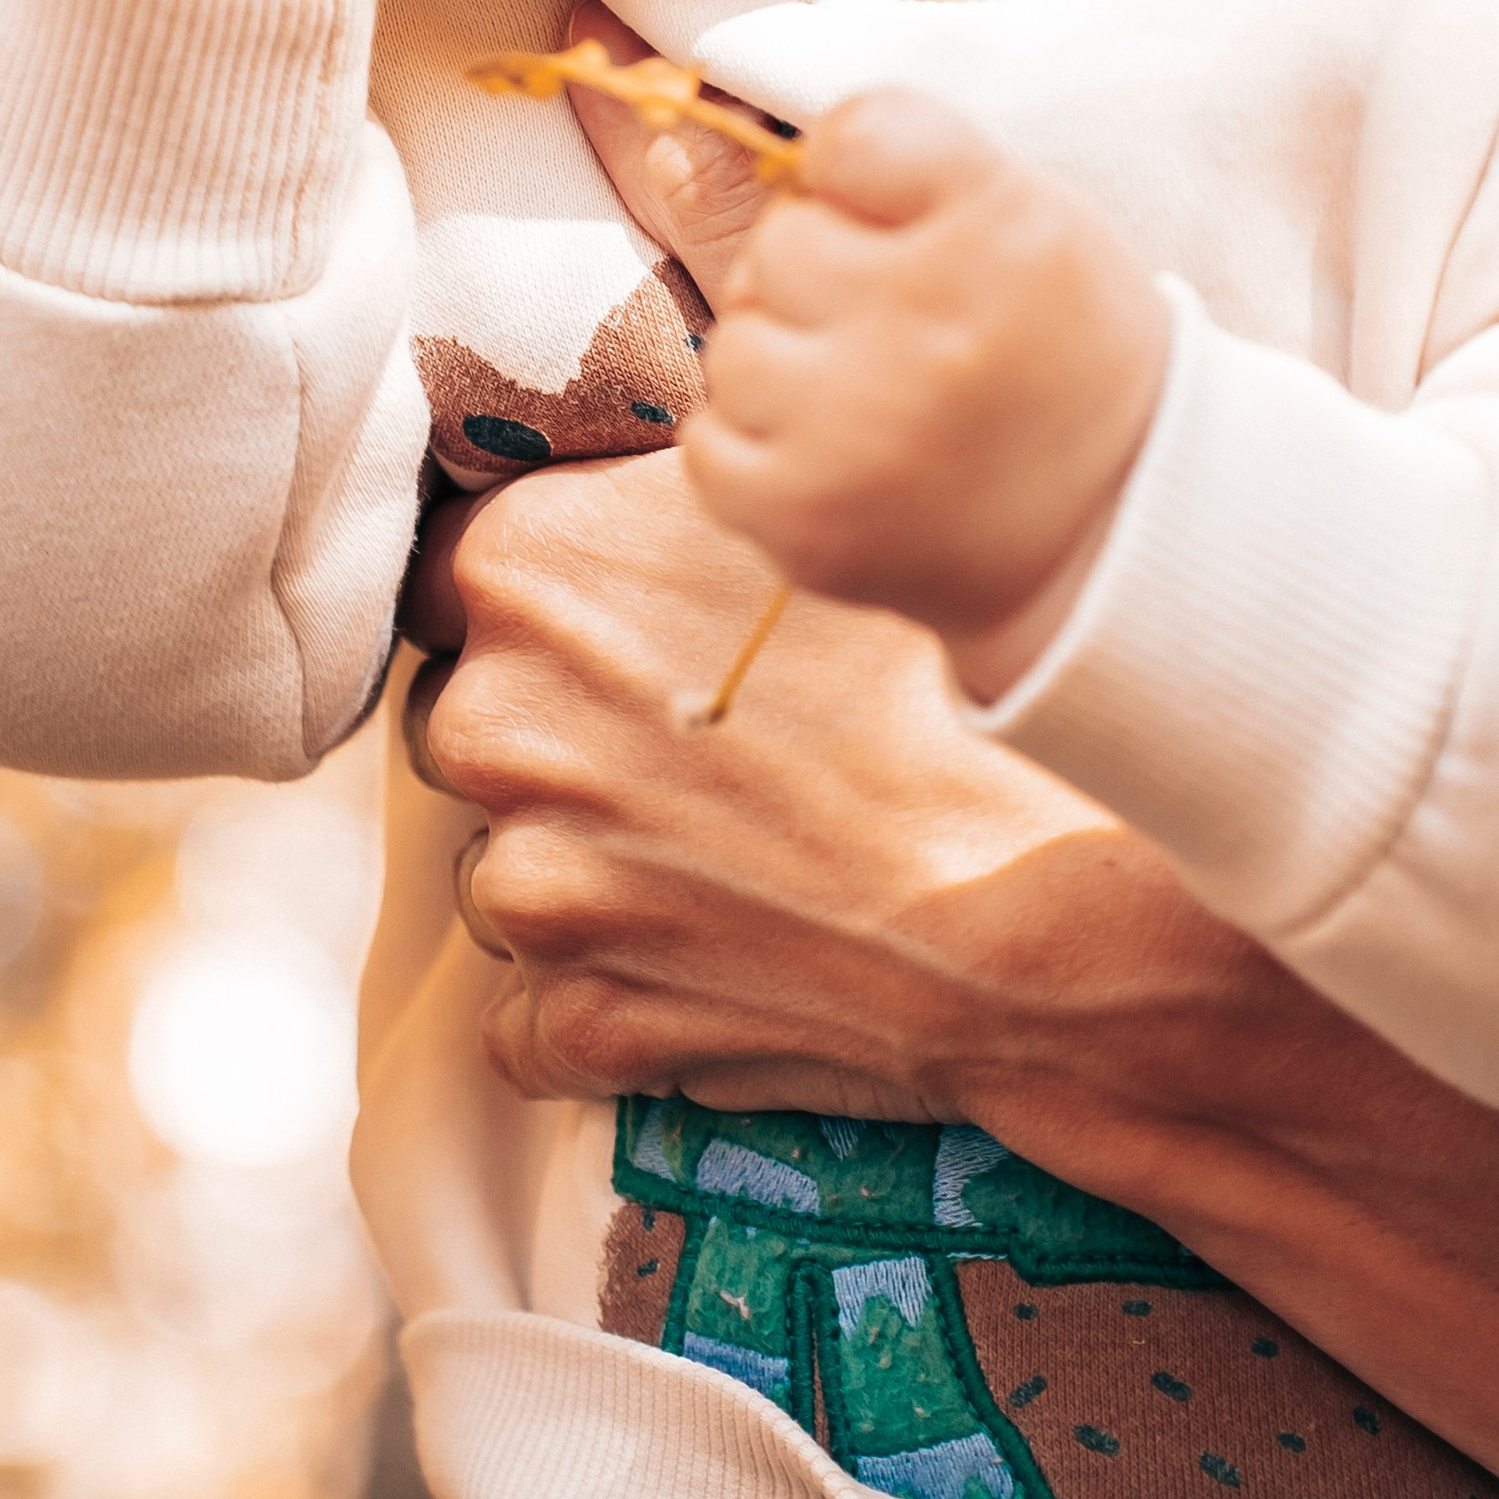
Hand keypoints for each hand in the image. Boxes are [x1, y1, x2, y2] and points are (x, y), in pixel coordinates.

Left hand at [395, 448, 1232, 1119]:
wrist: (1054, 894)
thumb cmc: (946, 683)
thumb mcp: (803, 515)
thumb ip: (657, 494)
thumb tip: (610, 479)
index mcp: (527, 568)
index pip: (443, 573)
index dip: (539, 600)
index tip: (615, 625)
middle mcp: (494, 722)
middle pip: (477, 721)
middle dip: (562, 735)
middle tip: (703, 741)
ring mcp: (533, 884)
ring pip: (510, 866)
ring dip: (591, 867)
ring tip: (734, 849)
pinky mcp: (582, 1018)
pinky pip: (533, 1018)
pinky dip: (606, 997)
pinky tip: (717, 956)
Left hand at [677, 89, 1171, 698]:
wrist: (1113, 528)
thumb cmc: (1057, 345)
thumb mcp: (1029, 217)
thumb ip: (901, 157)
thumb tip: (688, 134)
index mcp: (999, 228)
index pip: (852, 134)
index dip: (853, 165)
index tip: (889, 207)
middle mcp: (928, 322)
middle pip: (780, 240)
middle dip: (820, 272)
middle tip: (894, 320)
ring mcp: (859, 428)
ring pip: (734, 342)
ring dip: (784, 363)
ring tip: (867, 395)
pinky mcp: (806, 518)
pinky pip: (706, 440)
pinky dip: (754, 447)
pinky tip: (832, 453)